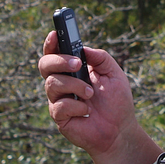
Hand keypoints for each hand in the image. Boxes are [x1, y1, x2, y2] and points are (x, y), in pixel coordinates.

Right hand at [39, 30, 138, 156]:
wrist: (120, 130)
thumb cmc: (116, 101)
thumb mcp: (114, 74)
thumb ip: (100, 58)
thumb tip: (83, 48)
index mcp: (73, 69)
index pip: (55, 52)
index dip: (51, 42)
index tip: (55, 33)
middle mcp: (62, 82)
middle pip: (44, 64)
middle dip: (59, 60)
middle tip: (78, 64)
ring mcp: (58, 99)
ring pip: (52, 83)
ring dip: (75, 86)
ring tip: (91, 94)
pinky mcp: (59, 116)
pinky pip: (59, 106)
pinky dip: (77, 106)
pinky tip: (87, 111)